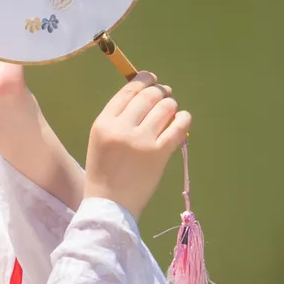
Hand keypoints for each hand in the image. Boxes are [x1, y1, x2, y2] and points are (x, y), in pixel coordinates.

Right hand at [83, 71, 189, 219]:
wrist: (110, 204)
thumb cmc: (104, 170)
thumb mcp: (100, 138)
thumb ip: (118, 118)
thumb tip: (145, 96)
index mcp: (104, 122)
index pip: (127, 91)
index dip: (143, 81)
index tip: (152, 79)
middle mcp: (122, 127)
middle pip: (148, 96)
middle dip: (160, 91)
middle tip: (165, 94)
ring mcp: (142, 140)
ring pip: (165, 108)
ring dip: (171, 105)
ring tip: (172, 110)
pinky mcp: (159, 154)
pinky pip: (177, 128)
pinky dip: (183, 119)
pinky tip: (183, 120)